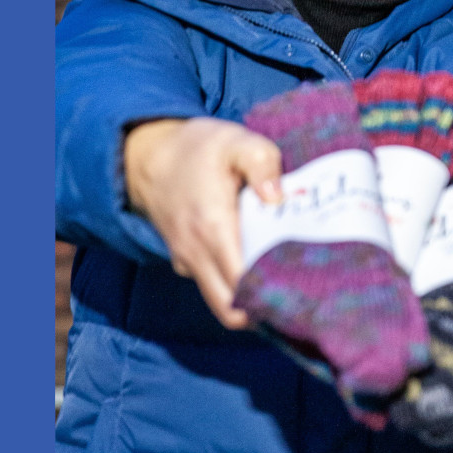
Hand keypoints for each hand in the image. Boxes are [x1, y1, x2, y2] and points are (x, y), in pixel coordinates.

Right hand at [123, 116, 282, 328]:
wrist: (149, 155)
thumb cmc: (198, 149)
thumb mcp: (236, 142)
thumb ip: (262, 164)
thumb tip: (278, 198)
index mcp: (213, 228)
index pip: (242, 283)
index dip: (272, 293)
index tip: (303, 287)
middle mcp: (197, 253)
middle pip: (231, 310)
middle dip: (264, 309)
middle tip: (299, 293)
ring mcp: (187, 261)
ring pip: (221, 302)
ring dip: (250, 300)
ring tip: (284, 280)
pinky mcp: (185, 262)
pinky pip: (212, 286)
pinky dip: (235, 286)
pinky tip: (261, 265)